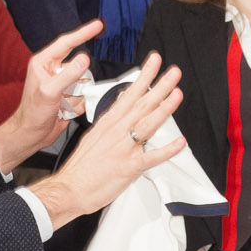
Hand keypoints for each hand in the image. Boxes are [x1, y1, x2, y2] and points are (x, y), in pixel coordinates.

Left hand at [0, 21, 104, 170]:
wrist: (31, 134)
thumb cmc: (32, 112)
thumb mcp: (50, 91)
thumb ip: (69, 74)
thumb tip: (84, 59)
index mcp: (44, 63)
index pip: (66, 43)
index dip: (83, 33)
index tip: (98, 25)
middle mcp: (53, 71)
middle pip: (79, 66)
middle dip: (77, 82)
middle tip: (65, 93)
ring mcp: (62, 84)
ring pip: (84, 83)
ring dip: (76, 96)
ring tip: (61, 105)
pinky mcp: (68, 96)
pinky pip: (83, 97)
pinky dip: (77, 105)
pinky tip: (64, 111)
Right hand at [36, 55, 183, 224]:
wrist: (70, 188)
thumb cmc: (82, 166)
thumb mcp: (94, 134)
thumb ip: (111, 120)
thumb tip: (122, 105)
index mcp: (109, 122)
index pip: (129, 93)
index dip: (144, 76)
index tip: (154, 61)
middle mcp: (117, 131)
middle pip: (142, 104)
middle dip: (160, 86)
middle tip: (174, 72)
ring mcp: (124, 148)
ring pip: (148, 124)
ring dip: (164, 108)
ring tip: (177, 94)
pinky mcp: (129, 166)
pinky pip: (152, 156)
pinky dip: (167, 149)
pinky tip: (180, 142)